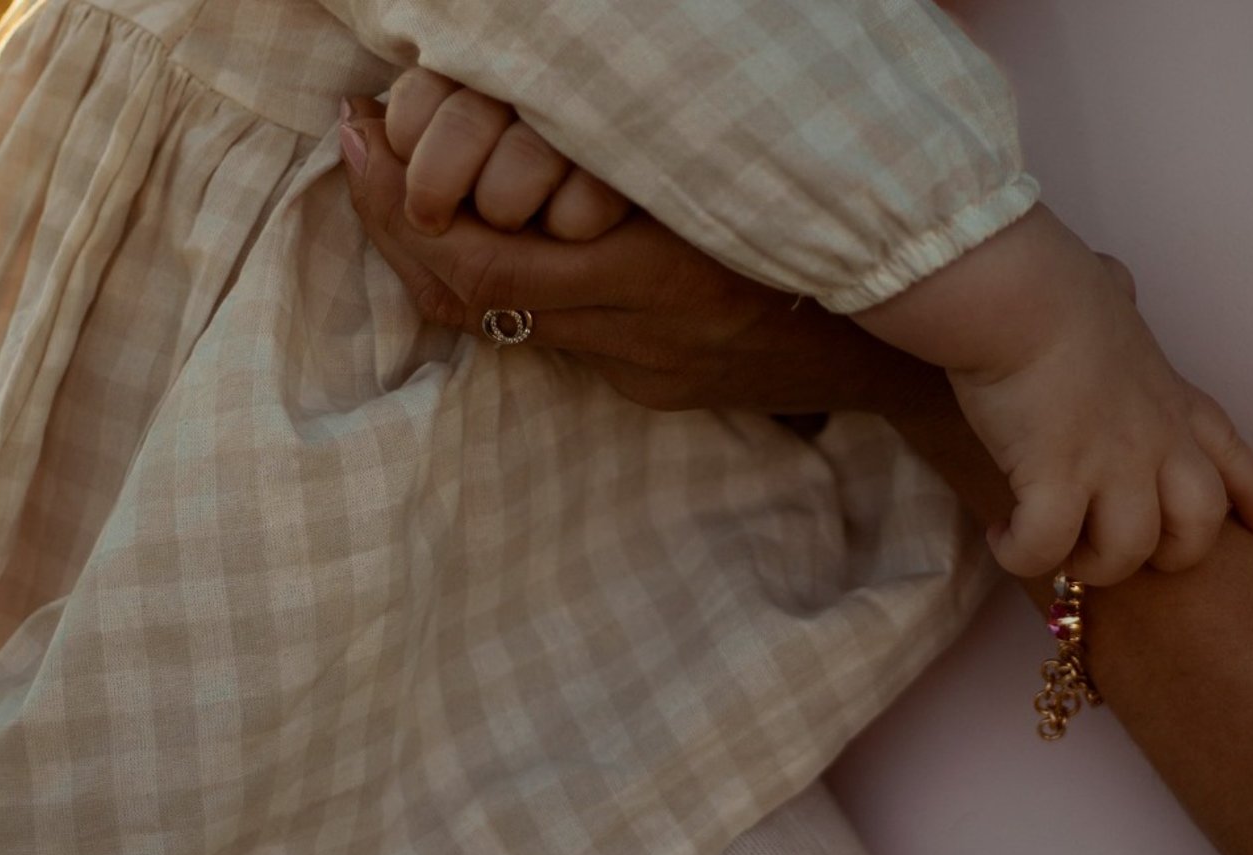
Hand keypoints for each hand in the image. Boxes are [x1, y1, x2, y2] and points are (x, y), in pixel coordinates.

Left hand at [340, 97, 939, 415]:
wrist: (899, 350)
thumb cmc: (826, 235)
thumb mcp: (739, 176)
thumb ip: (646, 143)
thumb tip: (576, 71)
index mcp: (660, 276)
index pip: (487, 257)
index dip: (407, 198)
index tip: (364, 124)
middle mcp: (637, 335)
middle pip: (468, 294)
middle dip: (393, 223)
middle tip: (354, 147)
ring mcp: (640, 368)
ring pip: (494, 323)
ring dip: (431, 254)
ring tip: (390, 183)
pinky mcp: (649, 386)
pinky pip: (543, 336)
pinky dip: (491, 284)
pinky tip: (469, 232)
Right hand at [853, 207, 1252, 582]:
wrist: (1019, 297)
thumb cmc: (1054, 285)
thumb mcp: (1109, 288)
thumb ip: (1120, 298)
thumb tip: (1116, 287)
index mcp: (1171, 399)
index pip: (1232, 455)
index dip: (1252, 496)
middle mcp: (1155, 442)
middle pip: (1198, 529)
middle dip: (1165, 553)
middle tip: (1114, 547)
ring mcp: (1111, 466)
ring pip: (1127, 553)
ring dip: (1089, 562)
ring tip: (1050, 547)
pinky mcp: (1055, 481)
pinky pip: (1048, 548)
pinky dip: (1022, 554)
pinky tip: (1000, 534)